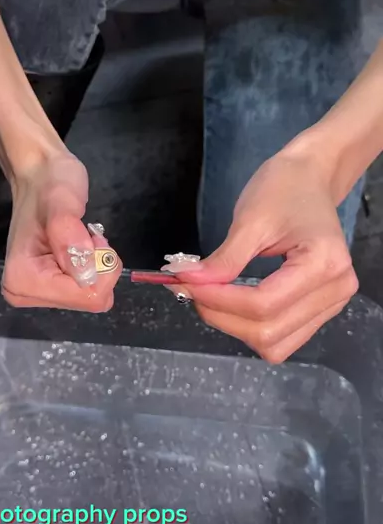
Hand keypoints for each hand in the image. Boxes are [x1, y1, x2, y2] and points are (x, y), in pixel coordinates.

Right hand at [1, 150, 120, 310]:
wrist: (40, 176)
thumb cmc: (50, 184)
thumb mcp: (62, 201)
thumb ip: (70, 235)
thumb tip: (86, 273)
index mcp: (22, 280)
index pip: (85, 296)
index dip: (100, 267)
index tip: (91, 237)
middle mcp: (24, 294)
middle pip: (89, 299)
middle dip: (99, 267)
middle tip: (88, 236)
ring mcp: (36, 294)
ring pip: (91, 296)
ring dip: (97, 267)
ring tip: (81, 239)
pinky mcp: (49, 290)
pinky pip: (88, 291)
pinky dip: (93, 269)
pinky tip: (80, 249)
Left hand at [164, 147, 358, 362]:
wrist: (309, 180)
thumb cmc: (284, 189)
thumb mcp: (250, 220)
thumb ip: (224, 259)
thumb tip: (189, 283)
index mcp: (325, 263)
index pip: (263, 304)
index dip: (219, 300)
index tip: (186, 284)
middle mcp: (336, 290)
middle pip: (268, 331)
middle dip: (221, 316)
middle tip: (191, 290)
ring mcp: (332, 304)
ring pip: (274, 343)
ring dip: (234, 327)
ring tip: (210, 297)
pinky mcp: (320, 310)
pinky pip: (282, 337)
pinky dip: (251, 328)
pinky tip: (232, 304)